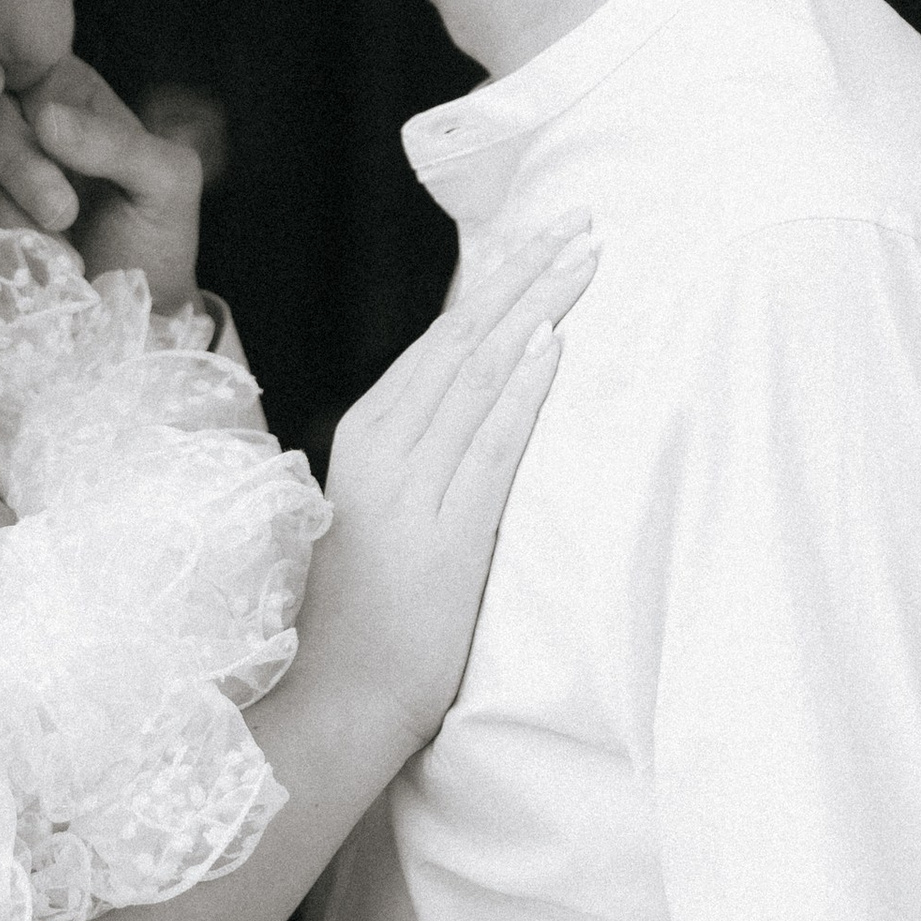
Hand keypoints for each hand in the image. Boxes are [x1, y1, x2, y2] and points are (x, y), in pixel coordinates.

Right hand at [0, 54, 204, 314]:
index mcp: (65, 98)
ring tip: (56, 250)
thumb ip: (118, 143)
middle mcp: (17, 128)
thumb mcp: (166, 183)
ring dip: (4, 207)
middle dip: (16, 162)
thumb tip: (44, 115)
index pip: (10, 66)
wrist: (130, 324)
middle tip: (62, 214)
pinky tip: (19, 257)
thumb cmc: (156, 241)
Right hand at [312, 220, 598, 753]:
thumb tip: (480, 399)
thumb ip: (418, 454)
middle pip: (465, 338)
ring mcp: (412, 489)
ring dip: (538, 307)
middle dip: (528, 273)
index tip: (546, 238)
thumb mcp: (381, 511)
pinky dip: (522, 390)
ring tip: (585, 261)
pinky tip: (553, 346)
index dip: (498, 281)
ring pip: (480, 374)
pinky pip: (491, 446)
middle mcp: (383, 447)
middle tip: (584, 222)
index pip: (442, 338)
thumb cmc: (361, 611)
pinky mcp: (446, 535)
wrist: (334, 697)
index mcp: (365, 434)